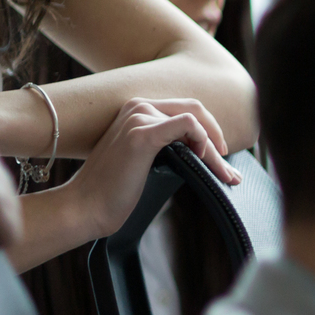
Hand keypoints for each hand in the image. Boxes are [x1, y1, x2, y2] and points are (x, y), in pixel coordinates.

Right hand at [8, 98, 237, 272]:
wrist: (84, 207)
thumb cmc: (114, 191)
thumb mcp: (147, 162)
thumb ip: (169, 148)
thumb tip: (204, 153)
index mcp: (137, 110)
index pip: (186, 110)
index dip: (210, 131)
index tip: (221, 158)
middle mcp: (138, 106)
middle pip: (195, 110)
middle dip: (218, 137)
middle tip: (229, 169)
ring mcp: (138, 117)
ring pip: (196, 122)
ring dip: (215, 150)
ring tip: (224, 174)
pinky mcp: (142, 134)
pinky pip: (188, 124)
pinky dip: (203, 140)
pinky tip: (203, 159)